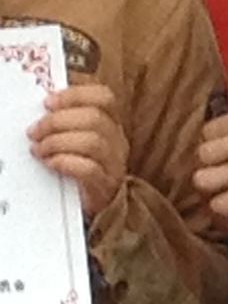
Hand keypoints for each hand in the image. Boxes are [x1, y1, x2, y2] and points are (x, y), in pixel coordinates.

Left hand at [31, 84, 127, 221]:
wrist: (100, 208)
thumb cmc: (82, 170)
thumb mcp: (79, 141)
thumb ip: (69, 122)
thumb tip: (44, 106)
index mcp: (112, 126)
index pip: (104, 98)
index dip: (75, 95)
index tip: (48, 102)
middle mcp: (118, 142)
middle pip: (95, 119)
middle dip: (57, 122)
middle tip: (34, 131)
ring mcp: (114, 165)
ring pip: (93, 142)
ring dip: (57, 142)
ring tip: (39, 149)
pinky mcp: (104, 187)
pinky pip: (88, 169)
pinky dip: (64, 162)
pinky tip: (50, 163)